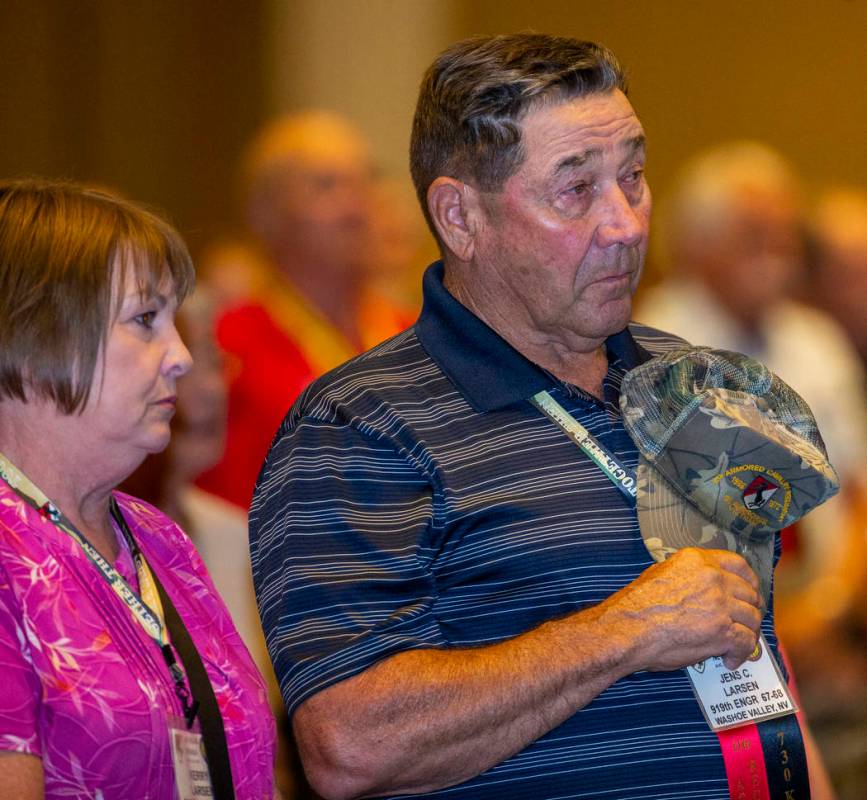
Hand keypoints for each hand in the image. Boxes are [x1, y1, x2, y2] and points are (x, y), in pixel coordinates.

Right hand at [606, 548, 762, 671]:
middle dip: (750, 610)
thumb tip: (696, 584)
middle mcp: (713, 577)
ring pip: (752, 618)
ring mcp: (720, 603)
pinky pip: (746, 642)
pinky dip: (741, 654)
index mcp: (697, 560)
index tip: (750, 592)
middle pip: (749, 593)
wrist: (628, 629)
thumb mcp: (659, 574)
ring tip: (737, 646)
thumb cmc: (636, 606)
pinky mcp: (722, 630)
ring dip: (748, 634)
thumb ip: (685, 575)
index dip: (749, 581)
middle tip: (745, 623)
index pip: (737, 564)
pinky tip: (729, 660)